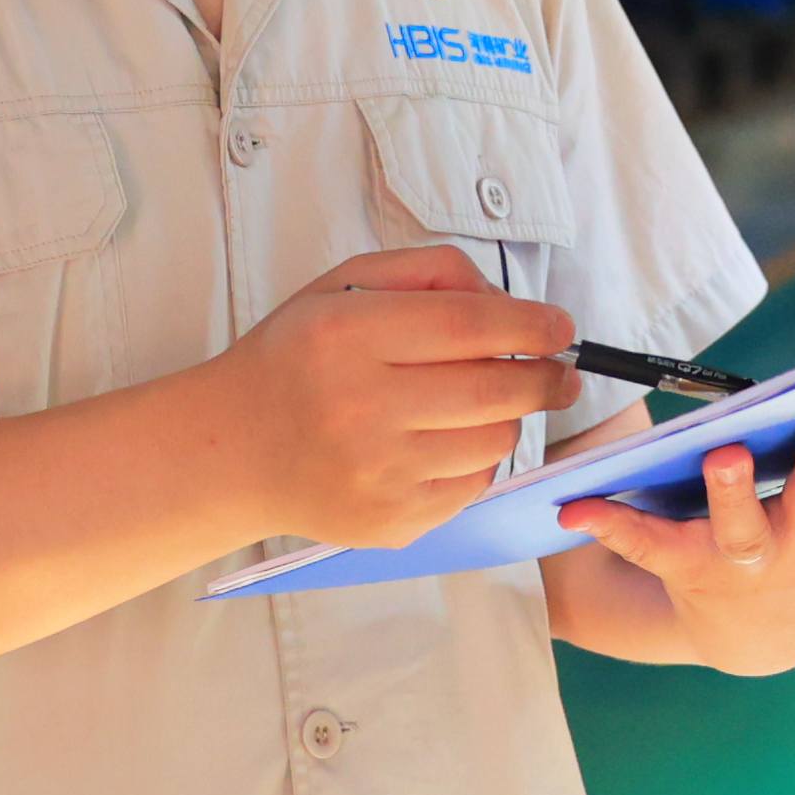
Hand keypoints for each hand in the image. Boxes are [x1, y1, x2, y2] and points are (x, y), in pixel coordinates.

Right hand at [200, 246, 579, 552]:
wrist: (235, 449)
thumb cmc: (298, 358)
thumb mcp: (343, 287)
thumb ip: (428, 274)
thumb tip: (511, 304)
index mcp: (346, 335)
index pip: (468, 325)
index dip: (530, 324)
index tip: (559, 327)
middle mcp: (360, 406)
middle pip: (496, 388)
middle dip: (544, 376)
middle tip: (558, 371)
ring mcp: (377, 473)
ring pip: (495, 440)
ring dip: (506, 417)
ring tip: (481, 403)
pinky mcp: (391, 521)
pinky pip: (473, 485)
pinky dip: (475, 459)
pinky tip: (443, 442)